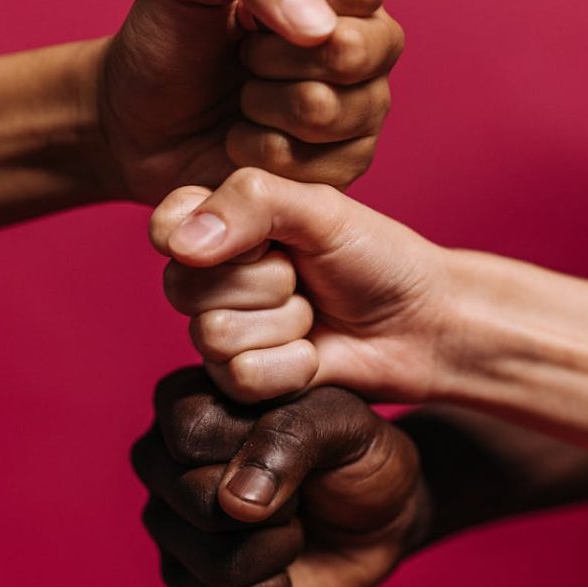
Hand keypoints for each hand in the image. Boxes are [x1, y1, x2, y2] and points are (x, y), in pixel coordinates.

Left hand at [100, 0, 402, 203]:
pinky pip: (321, 167)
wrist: (133, 124)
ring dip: (265, 109)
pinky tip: (244, 143)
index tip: (252, 15)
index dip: (301, 1)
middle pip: (357, 52)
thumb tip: (320, 27)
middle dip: (276, 60)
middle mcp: (364, 47)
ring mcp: (360, 113)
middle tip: (242, 61)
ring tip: (241, 102)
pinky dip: (265, 156)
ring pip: (335, 112)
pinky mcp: (342, 170)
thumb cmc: (164, 40)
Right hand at [132, 368, 426, 586]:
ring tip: (295, 531)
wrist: (383, 516)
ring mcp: (169, 523)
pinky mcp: (186, 580)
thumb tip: (235, 501)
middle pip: (191, 497)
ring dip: (275, 552)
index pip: (190, 428)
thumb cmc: (359, 454)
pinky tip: (286, 573)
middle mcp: (164, 461)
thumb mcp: (344, 423)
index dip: (255, 447)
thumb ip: (291, 436)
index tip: (298, 444)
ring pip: (203, 559)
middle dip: (273, 506)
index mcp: (188, 400)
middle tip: (301, 495)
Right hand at [150, 169, 452, 404]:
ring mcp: (222, 334)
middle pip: (184, 288)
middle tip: (303, 276)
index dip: (210, 236)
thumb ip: (250, 203)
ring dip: (283, 325)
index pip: (167, 228)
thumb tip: (177, 244)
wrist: (420, 325)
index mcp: (219, 224)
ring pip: (212, 336)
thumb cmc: (376, 258)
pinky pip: (240, 377)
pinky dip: (292, 366)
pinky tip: (316, 353)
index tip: (269, 236)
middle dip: (263, 283)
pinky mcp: (242, 383)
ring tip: (314, 313)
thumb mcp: (320, 209)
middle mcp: (210, 279)